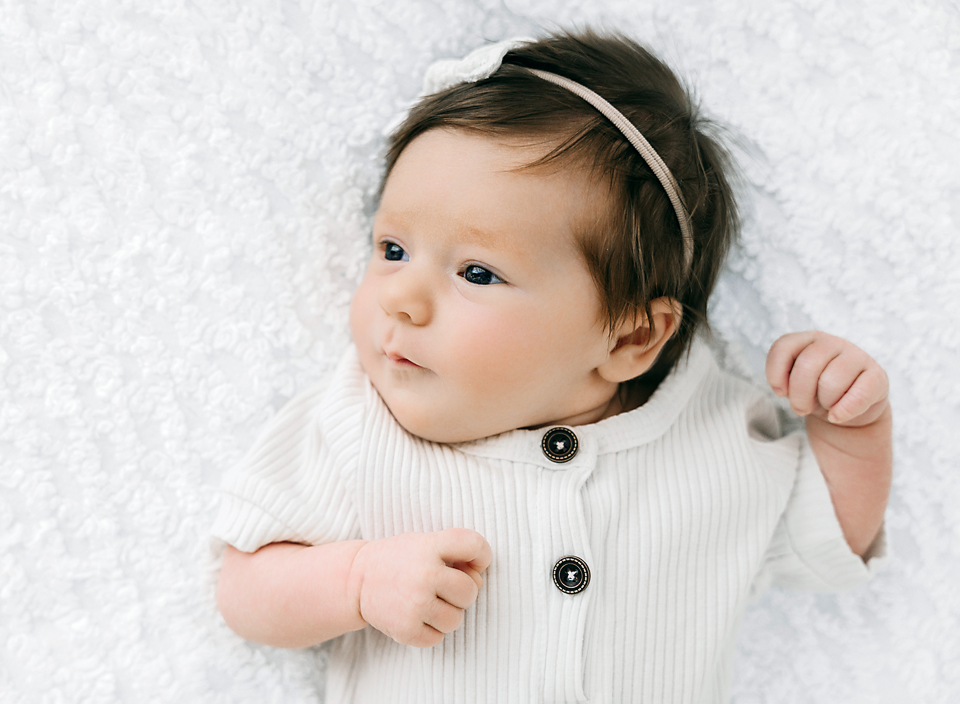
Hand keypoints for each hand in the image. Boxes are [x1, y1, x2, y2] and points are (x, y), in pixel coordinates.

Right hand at [349, 529, 491, 647]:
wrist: (357, 579)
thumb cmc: (401, 560)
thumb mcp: (425, 543)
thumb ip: (456, 555)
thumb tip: (478, 580)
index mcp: (430, 546)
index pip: (474, 544)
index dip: (482, 555)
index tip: (474, 563)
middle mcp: (424, 574)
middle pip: (470, 591)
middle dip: (461, 593)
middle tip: (441, 588)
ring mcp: (415, 604)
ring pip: (456, 620)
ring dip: (447, 615)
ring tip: (427, 603)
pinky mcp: (406, 629)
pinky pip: (438, 638)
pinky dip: (430, 631)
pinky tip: (416, 616)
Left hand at [765, 331, 888, 426]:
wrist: (847, 409)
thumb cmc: (815, 392)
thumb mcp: (794, 383)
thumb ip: (783, 379)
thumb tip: (784, 388)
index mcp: (808, 339)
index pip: (783, 346)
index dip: (775, 373)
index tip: (781, 392)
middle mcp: (832, 342)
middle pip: (807, 366)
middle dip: (799, 395)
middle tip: (801, 408)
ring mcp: (857, 356)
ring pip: (831, 382)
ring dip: (824, 403)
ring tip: (825, 405)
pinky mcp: (877, 375)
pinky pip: (859, 395)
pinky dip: (843, 411)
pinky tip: (837, 416)